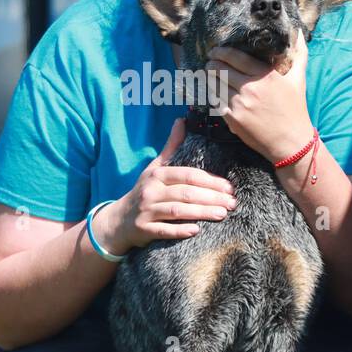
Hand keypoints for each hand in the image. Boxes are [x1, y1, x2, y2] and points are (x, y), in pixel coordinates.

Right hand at [92, 119, 236, 253]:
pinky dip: (180, 230)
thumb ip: (171, 147)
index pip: (188, 175)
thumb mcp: (155, 167)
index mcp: (157, 174)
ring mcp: (146, 211)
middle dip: (211, 197)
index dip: (210, 180)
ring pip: (177, 211)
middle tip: (232, 203)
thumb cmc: (144, 191)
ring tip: (222, 214)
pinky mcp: (144, 230)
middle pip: (186, 193)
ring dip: (201, 212)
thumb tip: (182, 120)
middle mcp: (151, 191)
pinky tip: (196, 230)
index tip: (229, 187)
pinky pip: (164, 230)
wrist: (119, 220)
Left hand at [207, 31, 315, 161]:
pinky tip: (214, 93)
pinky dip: (212, 95)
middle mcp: (250, 88)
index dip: (221, 51)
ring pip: (214, 85)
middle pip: (219, 69)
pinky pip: (215, 102)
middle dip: (211, 64)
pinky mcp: (232, 119)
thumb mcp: (299, 79)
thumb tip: (299, 32)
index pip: (234, 56)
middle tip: (209, 63)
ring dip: (209, 79)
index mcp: (264, 75)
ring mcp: (239, 104)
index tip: (215, 51)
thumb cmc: (296, 109)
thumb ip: (299, 53)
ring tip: (209, 76)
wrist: (291, 142)